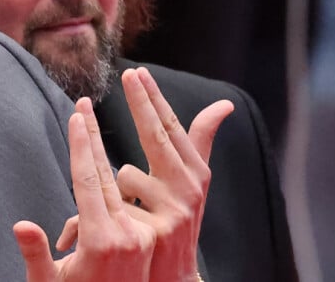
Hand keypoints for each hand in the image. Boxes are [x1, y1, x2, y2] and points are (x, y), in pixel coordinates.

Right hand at [13, 108, 155, 281]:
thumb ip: (36, 255)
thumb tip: (21, 224)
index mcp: (101, 241)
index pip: (88, 180)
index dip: (82, 145)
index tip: (79, 115)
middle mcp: (126, 234)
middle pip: (106, 172)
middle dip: (93, 136)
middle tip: (85, 105)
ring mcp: (142, 235)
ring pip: (122, 182)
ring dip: (102, 154)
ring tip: (88, 123)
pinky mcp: (148, 237)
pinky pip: (130, 199)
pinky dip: (119, 179)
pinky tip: (106, 164)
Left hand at [117, 67, 233, 280]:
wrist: (175, 274)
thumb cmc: (179, 218)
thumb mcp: (194, 180)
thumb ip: (201, 140)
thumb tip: (225, 104)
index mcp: (196, 173)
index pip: (172, 127)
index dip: (154, 99)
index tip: (139, 73)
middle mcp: (190, 190)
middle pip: (157, 136)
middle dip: (141, 102)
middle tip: (127, 74)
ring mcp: (172, 211)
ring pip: (126, 174)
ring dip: (120, 186)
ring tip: (128, 205)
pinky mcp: (153, 232)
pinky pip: (116, 202)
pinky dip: (109, 209)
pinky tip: (113, 225)